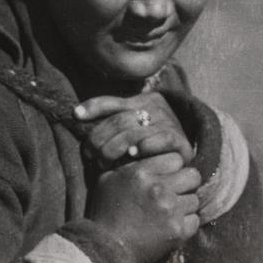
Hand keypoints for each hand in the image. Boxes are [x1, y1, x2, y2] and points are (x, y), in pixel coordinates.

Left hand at [75, 93, 193, 167]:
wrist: (186, 153)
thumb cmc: (150, 140)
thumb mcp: (130, 123)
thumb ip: (107, 114)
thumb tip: (76, 113)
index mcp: (142, 100)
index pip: (112, 103)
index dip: (93, 108)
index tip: (76, 116)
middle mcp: (156, 108)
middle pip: (120, 121)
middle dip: (101, 138)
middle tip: (91, 154)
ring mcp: (169, 124)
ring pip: (135, 132)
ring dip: (116, 147)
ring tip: (103, 161)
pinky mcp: (180, 141)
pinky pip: (161, 140)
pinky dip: (145, 146)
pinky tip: (132, 154)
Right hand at [86, 152, 201, 262]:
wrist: (106, 247)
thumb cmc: (105, 212)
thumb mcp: (109, 178)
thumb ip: (130, 163)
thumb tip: (140, 148)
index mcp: (141, 172)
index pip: (176, 158)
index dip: (173, 167)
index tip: (167, 176)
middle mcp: (158, 188)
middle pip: (192, 176)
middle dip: (185, 183)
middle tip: (175, 192)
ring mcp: (170, 210)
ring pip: (195, 199)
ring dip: (185, 204)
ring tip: (170, 211)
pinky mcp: (177, 231)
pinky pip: (195, 220)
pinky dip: (186, 223)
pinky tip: (171, 224)